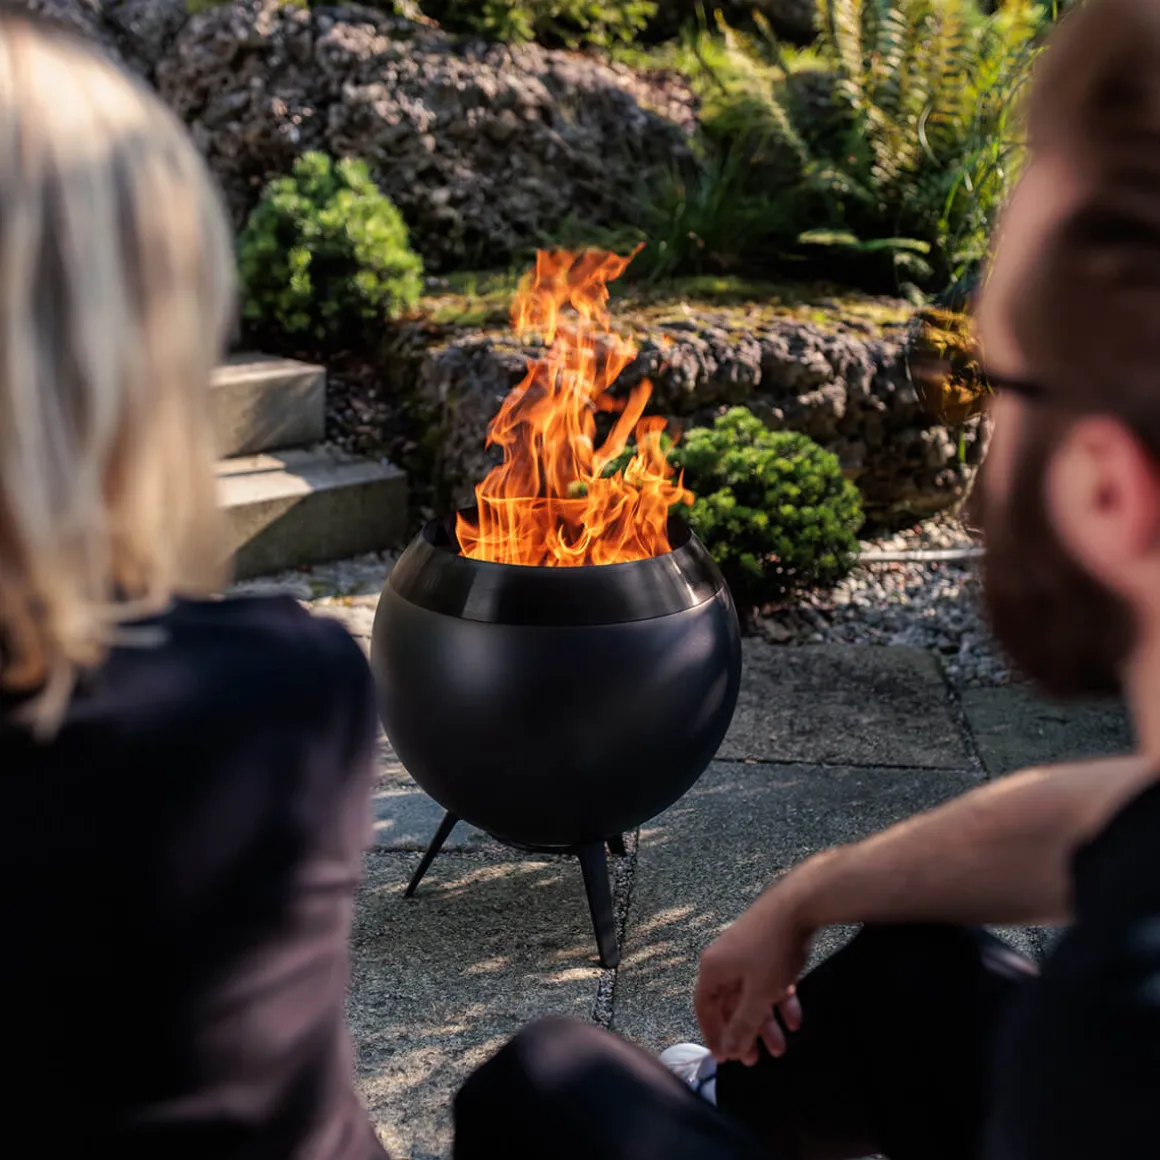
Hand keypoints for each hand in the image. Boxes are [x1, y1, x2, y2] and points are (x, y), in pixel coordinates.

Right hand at [694, 885, 813, 1065]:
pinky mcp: (766, 947)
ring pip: (752, 994)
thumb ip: (743, 1025)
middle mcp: (725, 959)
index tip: (724, 1058)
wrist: (800, 904)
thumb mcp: (759, 995)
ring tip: (781, 1047)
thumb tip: (729, 1051)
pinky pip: (767, 981)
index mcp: (713, 968)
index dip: (713, 1034)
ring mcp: (746, 952)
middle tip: (756, 1060)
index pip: (704, 1008)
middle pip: (730, 1004)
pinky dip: (778, 1000)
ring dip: (766, 1022)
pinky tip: (795, 1019)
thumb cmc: (772, 949)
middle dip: (745, 1033)